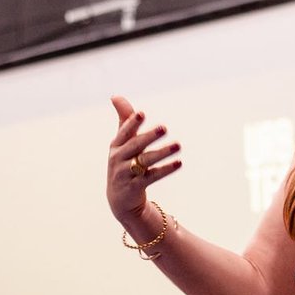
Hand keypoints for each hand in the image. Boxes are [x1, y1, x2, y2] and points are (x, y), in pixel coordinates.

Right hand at [107, 96, 181, 227]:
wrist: (119, 199)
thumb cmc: (123, 163)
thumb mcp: (122, 143)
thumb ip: (124, 120)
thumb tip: (115, 96)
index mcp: (116, 146)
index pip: (124, 132)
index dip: (132, 123)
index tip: (142, 113)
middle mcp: (118, 159)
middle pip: (135, 146)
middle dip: (149, 136)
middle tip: (165, 127)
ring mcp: (125, 174)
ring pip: (145, 161)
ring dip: (162, 153)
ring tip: (178, 146)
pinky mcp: (135, 187)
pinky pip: (152, 176)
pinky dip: (166, 169)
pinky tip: (179, 163)